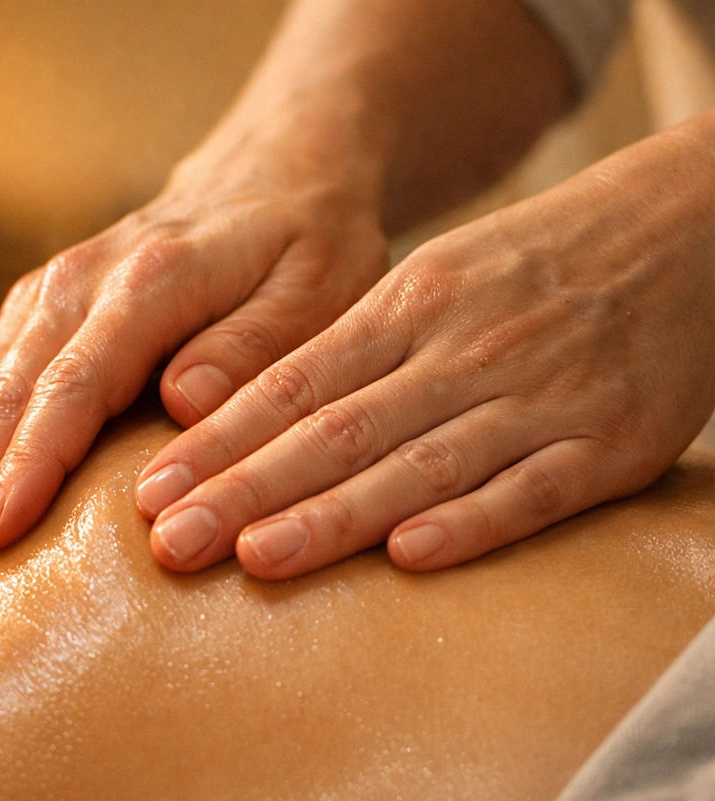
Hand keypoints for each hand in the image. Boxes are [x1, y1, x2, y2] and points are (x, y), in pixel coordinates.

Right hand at [0, 152, 387, 593]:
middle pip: (4, 397)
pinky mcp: (37, 315)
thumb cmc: (307, 242)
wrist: (270, 171)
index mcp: (149, 282)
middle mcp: (79, 283)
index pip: (73, 386)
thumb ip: (252, 346)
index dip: (26, 466)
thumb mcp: (316, 288)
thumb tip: (182, 402)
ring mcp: (48, 296)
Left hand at [135, 116, 714, 578]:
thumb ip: (347, 357)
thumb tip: (242, 420)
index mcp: (409, 310)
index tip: (152, 494)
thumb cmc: (526, 273)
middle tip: (171, 544)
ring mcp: (538, 398)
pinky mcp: (611, 445)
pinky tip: (413, 558)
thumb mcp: (429, 287)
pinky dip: (474, 522)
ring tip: (257, 557)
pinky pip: (535, 490)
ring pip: (420, 464)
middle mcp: (462, 353)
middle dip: (246, 490)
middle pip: (336, 432)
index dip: (219, 445)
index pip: (292, 387)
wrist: (683, 228)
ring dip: (336, 515)